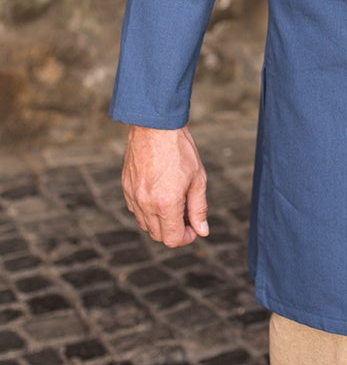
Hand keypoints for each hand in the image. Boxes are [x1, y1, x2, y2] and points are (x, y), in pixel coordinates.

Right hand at [121, 124, 208, 246]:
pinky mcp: (126, 187)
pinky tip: (160, 194)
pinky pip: (136, 210)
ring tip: (175, 203)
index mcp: (166, 203)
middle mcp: (146, 203)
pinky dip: (148, 210)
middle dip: (174, 231)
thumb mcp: (198, 178)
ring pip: (145, 224)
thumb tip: (202, 231)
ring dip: (161, 222)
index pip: (172, 239)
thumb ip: (199, 208)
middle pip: (158, 235)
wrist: (155, 126)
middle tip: (187, 215)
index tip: (194, 228)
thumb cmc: (180, 149)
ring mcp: (133, 196)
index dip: (186, 238)